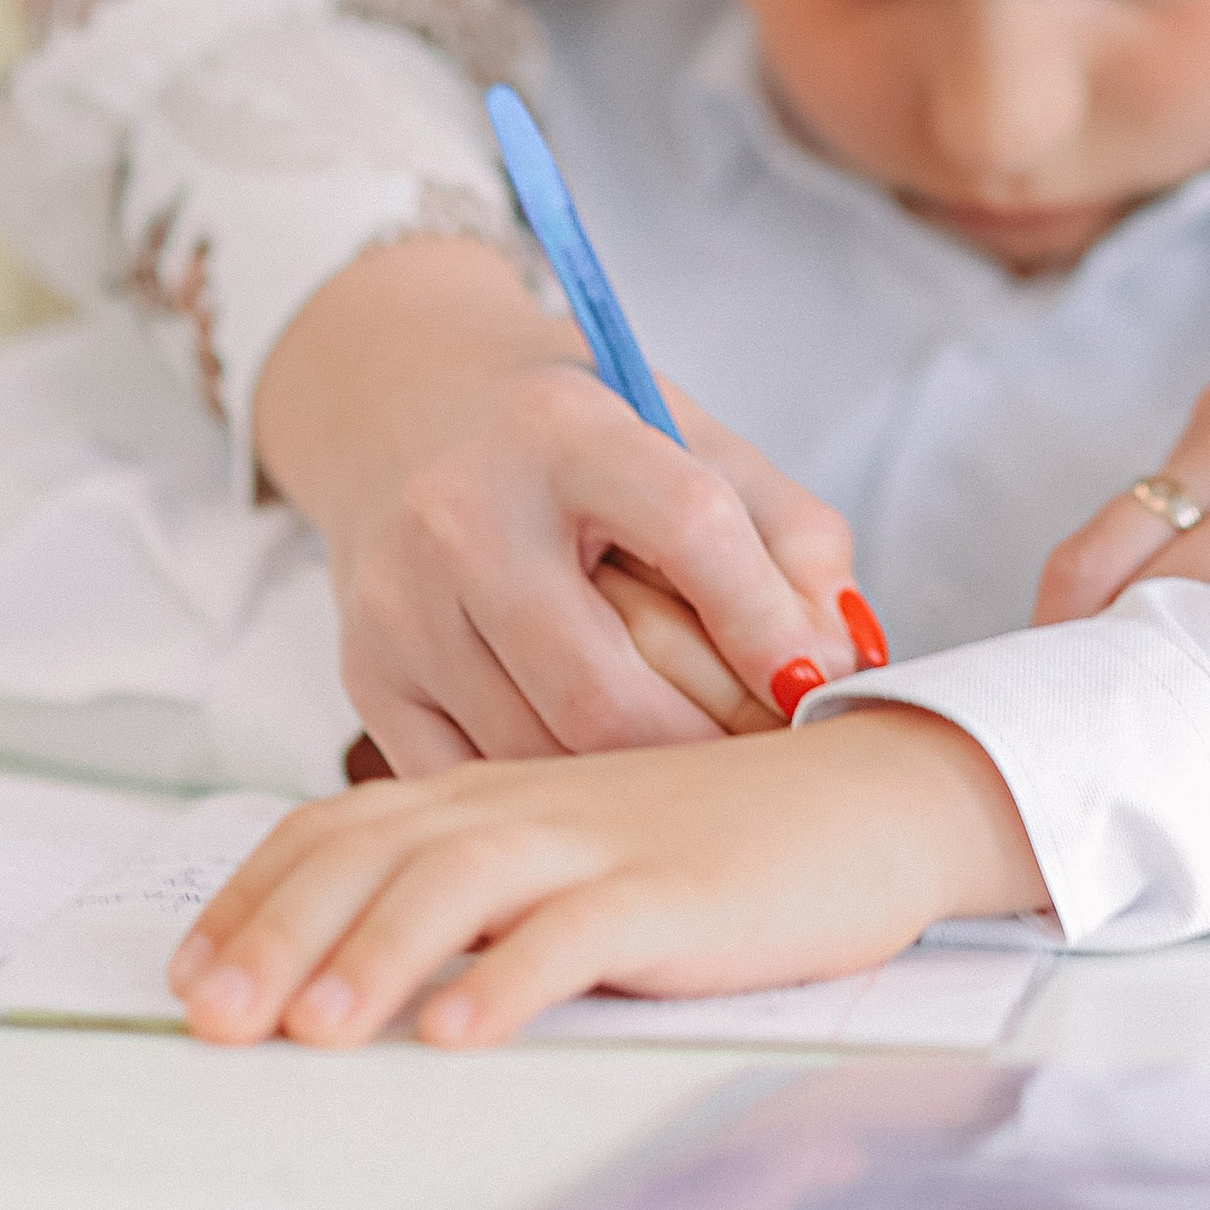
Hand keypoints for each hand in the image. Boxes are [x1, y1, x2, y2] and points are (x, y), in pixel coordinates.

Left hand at [168, 709, 1047, 1048]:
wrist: (863, 798)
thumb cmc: (713, 831)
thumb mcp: (575, 836)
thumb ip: (478, 867)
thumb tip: (350, 945)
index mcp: (498, 788)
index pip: (343, 825)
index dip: (254, 892)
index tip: (188, 969)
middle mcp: (533, 801)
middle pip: (377, 851)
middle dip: (278, 932)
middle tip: (209, 1015)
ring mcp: (605, 840)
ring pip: (461, 883)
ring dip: (373, 957)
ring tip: (308, 1032)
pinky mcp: (678, 888)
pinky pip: (580, 932)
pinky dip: (510, 981)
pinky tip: (458, 1031)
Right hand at [251, 237, 877, 770]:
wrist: (402, 404)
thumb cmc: (572, 433)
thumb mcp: (685, 435)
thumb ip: (785, 530)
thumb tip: (842, 656)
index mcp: (564, 429)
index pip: (689, 526)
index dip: (766, 621)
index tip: (817, 685)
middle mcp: (465, 513)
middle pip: (603, 687)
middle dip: (703, 746)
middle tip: (765, 768)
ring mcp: (402, 605)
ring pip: (543, 755)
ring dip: (635, 789)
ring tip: (699, 784)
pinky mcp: (366, 675)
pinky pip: (476, 785)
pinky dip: (551, 804)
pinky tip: (603, 793)